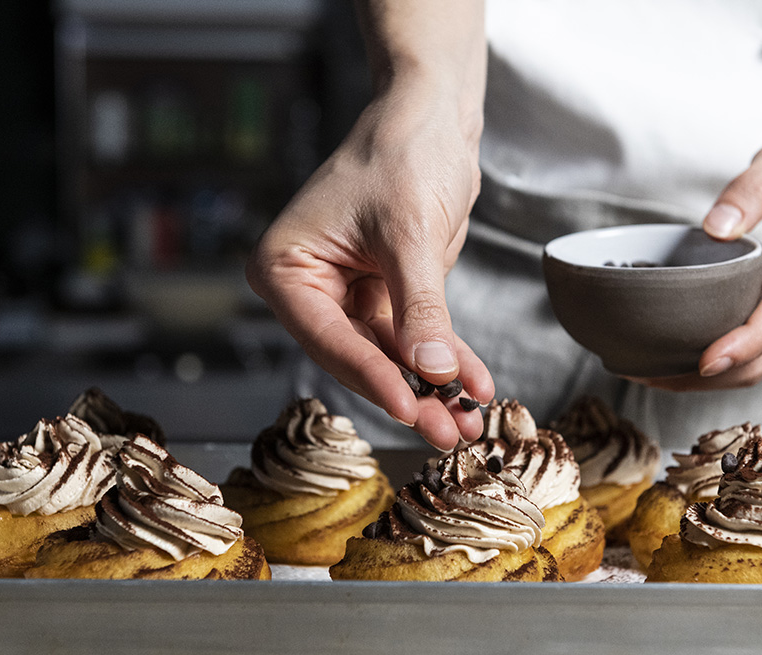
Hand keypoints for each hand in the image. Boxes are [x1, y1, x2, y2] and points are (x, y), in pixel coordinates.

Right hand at [246, 88, 493, 449]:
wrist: (431, 116)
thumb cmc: (402, 152)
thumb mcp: (410, 234)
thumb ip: (420, 308)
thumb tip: (432, 373)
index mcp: (285, 268)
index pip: (330, 339)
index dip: (375, 377)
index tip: (412, 408)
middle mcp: (308, 288)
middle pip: (360, 358)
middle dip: (410, 393)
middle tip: (448, 430)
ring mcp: (347, 296)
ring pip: (391, 358)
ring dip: (433, 388)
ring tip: (470, 421)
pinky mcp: (384, 295)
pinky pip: (415, 339)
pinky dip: (447, 361)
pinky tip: (476, 386)